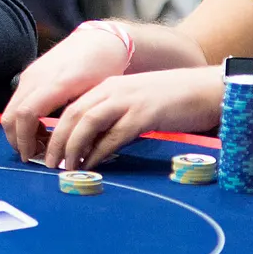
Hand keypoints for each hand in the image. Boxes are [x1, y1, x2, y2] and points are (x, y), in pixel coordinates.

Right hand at [0, 28, 132, 162]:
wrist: (99, 41)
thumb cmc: (104, 69)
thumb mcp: (96, 96)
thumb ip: (79, 120)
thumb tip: (71, 150)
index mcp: (55, 84)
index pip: (25, 115)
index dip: (25, 139)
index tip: (33, 158)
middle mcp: (36, 78)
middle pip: (10, 114)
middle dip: (17, 139)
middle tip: (34, 155)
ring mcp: (30, 75)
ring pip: (11, 109)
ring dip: (19, 130)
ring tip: (40, 143)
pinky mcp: (29, 74)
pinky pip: (17, 100)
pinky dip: (22, 118)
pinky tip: (41, 127)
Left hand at [44, 66, 224, 170]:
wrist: (207, 89)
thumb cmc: (171, 100)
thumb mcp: (133, 103)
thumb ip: (112, 118)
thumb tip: (91, 145)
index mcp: (106, 87)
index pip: (71, 108)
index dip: (54, 129)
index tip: (45, 149)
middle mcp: (112, 90)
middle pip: (72, 116)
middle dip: (56, 140)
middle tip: (47, 163)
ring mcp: (128, 101)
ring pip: (87, 123)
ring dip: (72, 147)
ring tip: (65, 166)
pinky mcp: (145, 114)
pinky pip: (114, 135)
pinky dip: (99, 151)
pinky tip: (91, 164)